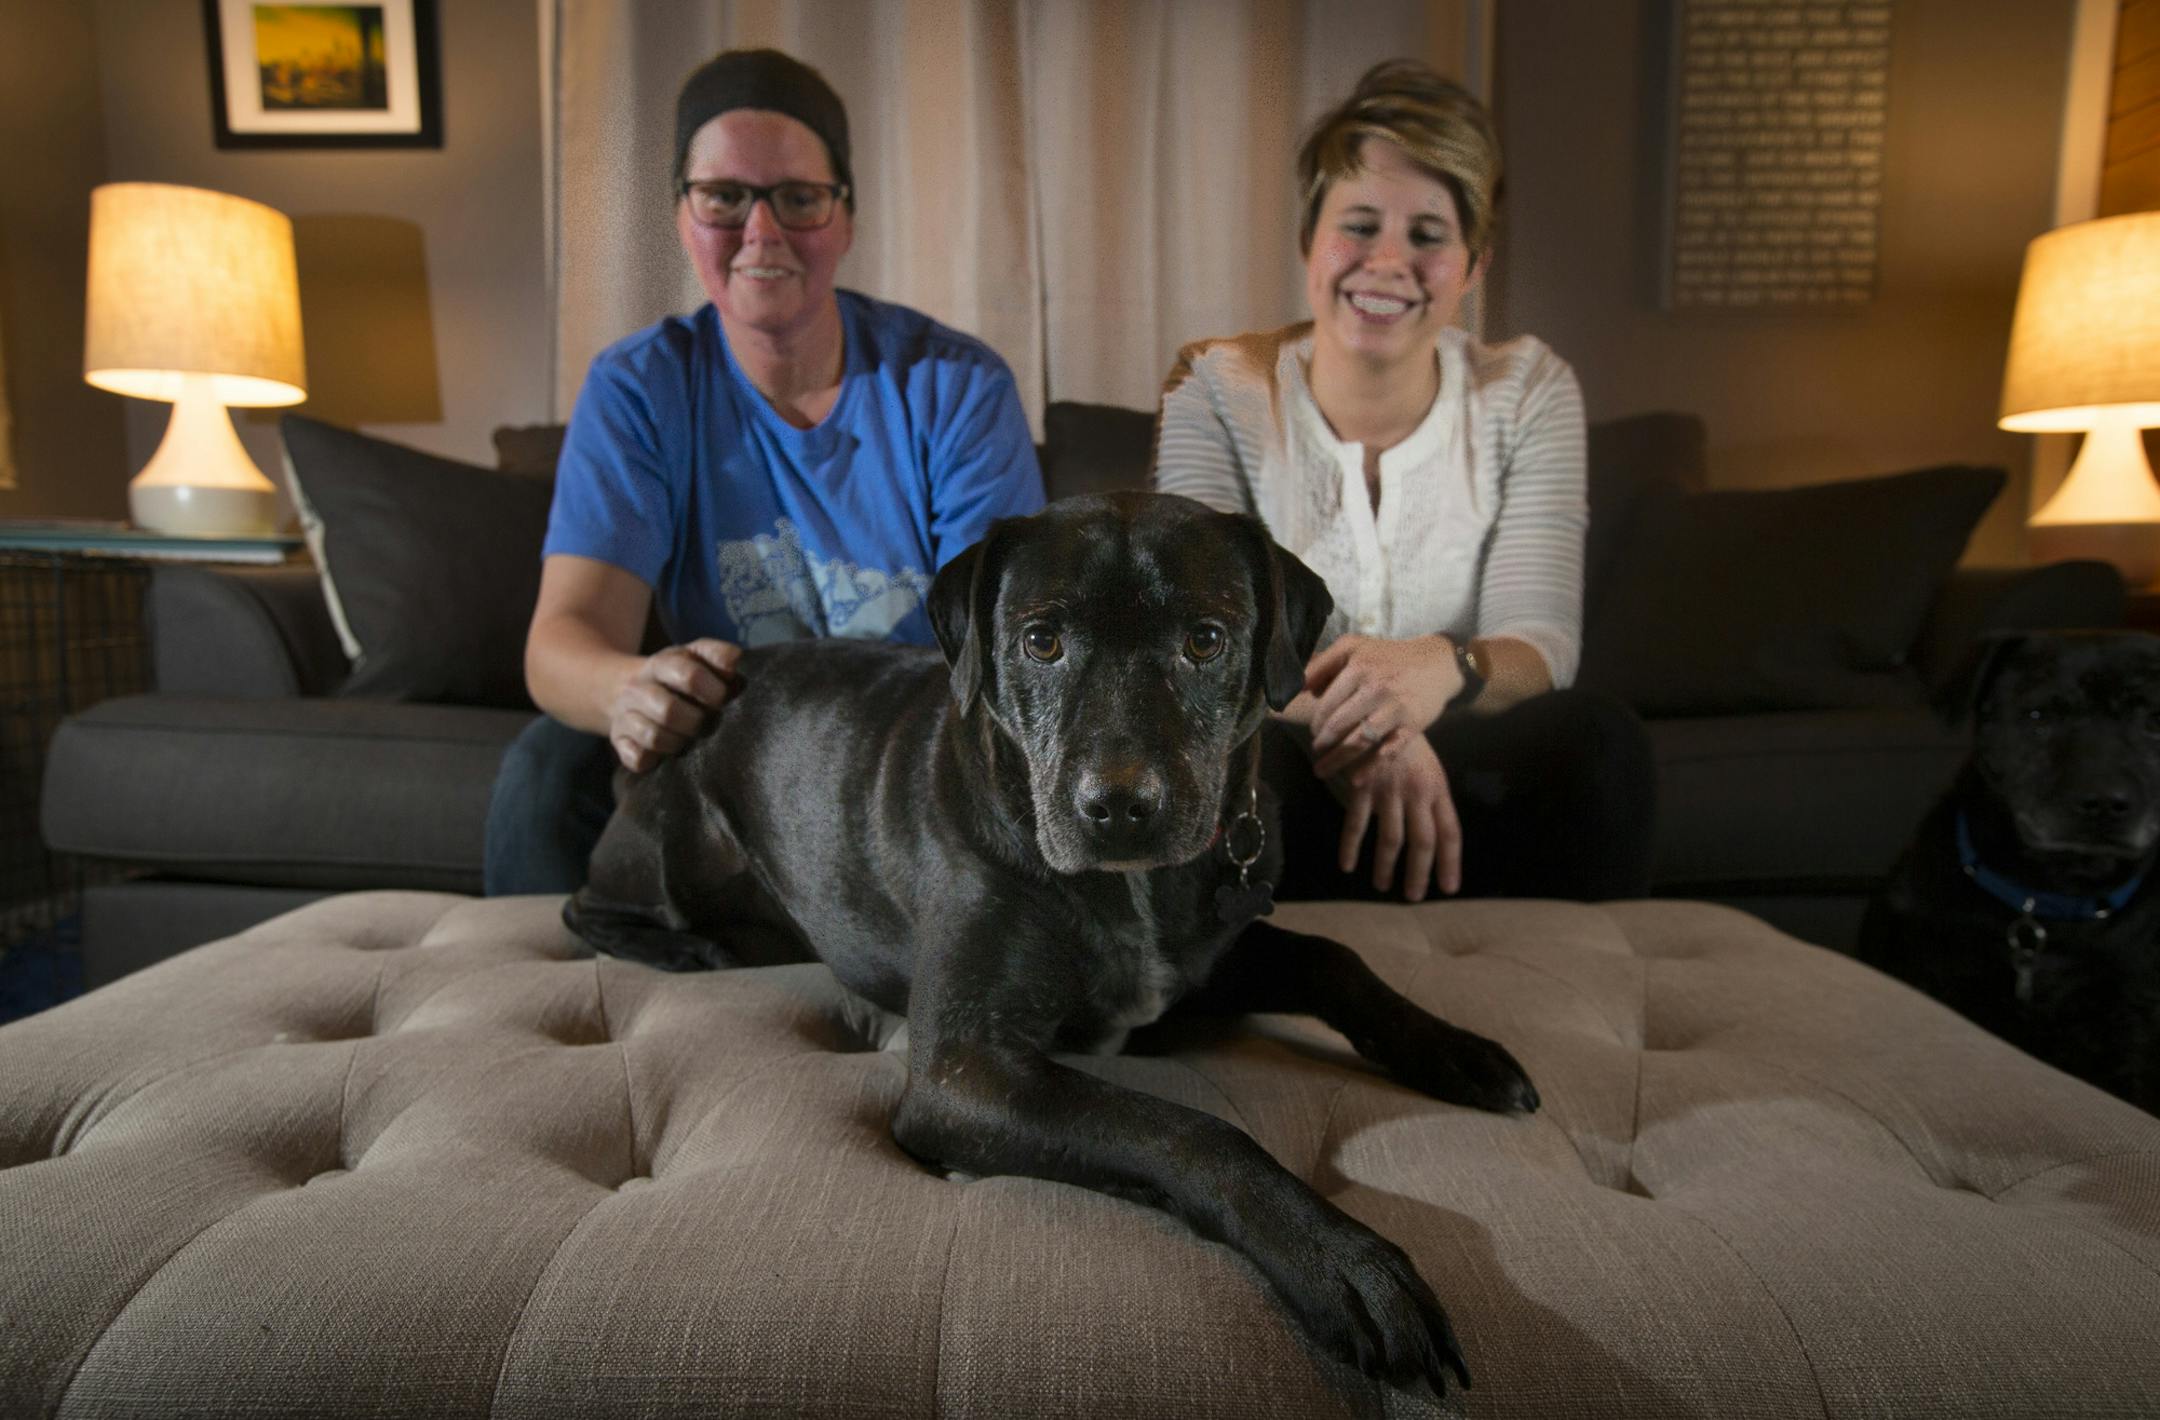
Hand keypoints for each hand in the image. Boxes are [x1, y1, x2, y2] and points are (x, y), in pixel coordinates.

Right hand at [606, 639, 740, 772]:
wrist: (627, 687)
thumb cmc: (677, 675)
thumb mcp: (696, 656)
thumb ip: (720, 655)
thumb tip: (735, 663)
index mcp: (661, 664)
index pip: (688, 675)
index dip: (714, 692)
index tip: (723, 700)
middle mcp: (637, 689)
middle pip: (668, 711)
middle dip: (696, 722)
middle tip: (706, 724)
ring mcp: (624, 716)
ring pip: (653, 737)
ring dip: (678, 742)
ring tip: (687, 738)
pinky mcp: (619, 742)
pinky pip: (636, 759)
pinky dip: (653, 760)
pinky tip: (663, 753)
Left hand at [1306, 635, 1458, 779]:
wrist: (1436, 662)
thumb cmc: (1388, 656)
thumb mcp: (1353, 647)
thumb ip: (1323, 663)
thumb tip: (1298, 687)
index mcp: (1358, 668)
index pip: (1326, 704)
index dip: (1315, 722)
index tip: (1313, 731)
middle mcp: (1375, 688)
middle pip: (1338, 725)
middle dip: (1322, 743)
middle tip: (1317, 750)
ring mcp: (1395, 708)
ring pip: (1358, 741)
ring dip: (1336, 760)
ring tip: (1322, 770)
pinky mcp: (1412, 725)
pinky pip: (1388, 751)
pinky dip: (1371, 767)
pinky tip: (1355, 780)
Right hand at [1331, 734, 1461, 900]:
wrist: (1377, 710)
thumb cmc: (1405, 744)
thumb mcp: (1427, 769)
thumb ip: (1432, 802)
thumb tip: (1437, 839)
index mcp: (1438, 788)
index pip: (1450, 832)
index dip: (1450, 862)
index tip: (1449, 889)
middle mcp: (1417, 791)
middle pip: (1423, 841)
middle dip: (1419, 874)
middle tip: (1413, 897)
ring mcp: (1389, 789)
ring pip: (1391, 838)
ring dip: (1386, 867)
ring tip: (1383, 887)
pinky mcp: (1362, 786)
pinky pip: (1356, 824)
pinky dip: (1351, 847)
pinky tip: (1347, 866)